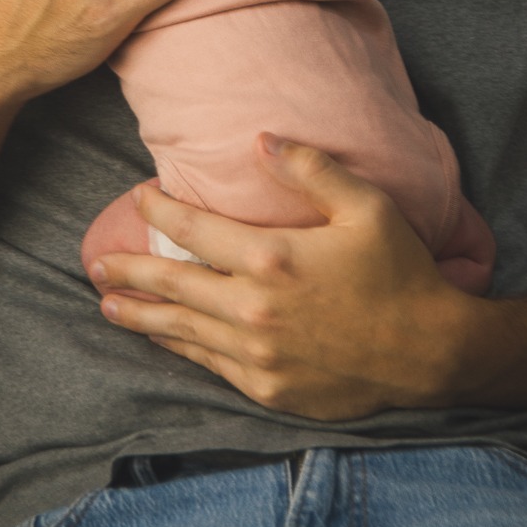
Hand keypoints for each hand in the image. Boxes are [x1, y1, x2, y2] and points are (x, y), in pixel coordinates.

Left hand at [87, 137, 488, 419]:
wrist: (430, 352)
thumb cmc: (400, 272)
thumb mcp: (366, 205)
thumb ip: (310, 167)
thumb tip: (259, 140)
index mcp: (272, 258)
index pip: (194, 229)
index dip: (160, 211)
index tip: (139, 197)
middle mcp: (253, 309)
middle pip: (173, 284)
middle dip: (129, 270)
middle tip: (96, 262)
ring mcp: (257, 353)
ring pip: (181, 330)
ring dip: (140, 314)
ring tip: (109, 303)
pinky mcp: (267, 386)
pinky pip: (208, 364)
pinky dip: (178, 348)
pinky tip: (162, 338)